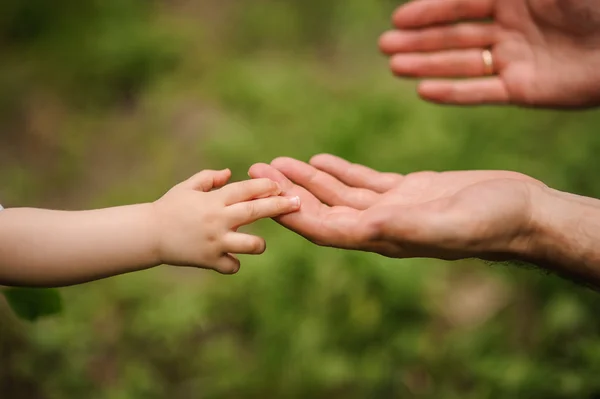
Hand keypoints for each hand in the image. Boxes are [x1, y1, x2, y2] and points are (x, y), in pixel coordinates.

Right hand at [152, 169, 299, 273]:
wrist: (148, 234)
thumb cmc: (169, 207)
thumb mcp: (187, 187)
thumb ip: (209, 178)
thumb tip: (230, 173)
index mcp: (214, 200)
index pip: (246, 189)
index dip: (266, 186)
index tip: (281, 186)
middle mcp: (218, 220)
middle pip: (255, 212)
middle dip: (279, 206)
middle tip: (297, 204)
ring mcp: (215, 242)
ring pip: (251, 245)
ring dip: (258, 243)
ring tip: (257, 242)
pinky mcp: (209, 260)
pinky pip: (232, 265)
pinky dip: (233, 263)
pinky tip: (229, 259)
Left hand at [249, 154, 545, 260]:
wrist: (522, 212)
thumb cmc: (491, 222)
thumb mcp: (448, 224)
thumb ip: (406, 228)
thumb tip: (363, 230)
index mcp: (384, 238)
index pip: (325, 229)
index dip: (291, 214)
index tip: (262, 196)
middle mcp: (381, 225)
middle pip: (323, 209)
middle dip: (288, 192)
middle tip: (256, 171)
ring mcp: (393, 207)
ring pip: (339, 193)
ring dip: (307, 179)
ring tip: (278, 162)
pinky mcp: (407, 190)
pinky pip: (363, 181)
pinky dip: (339, 171)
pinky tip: (320, 160)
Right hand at [379, 0, 599, 107]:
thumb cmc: (592, 2)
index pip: (460, 4)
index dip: (428, 11)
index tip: (397, 19)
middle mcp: (511, 27)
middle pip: (455, 34)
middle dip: (418, 39)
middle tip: (384, 47)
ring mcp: (515, 59)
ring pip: (461, 62)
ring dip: (427, 64)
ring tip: (394, 67)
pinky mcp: (523, 90)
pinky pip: (481, 93)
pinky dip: (453, 93)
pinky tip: (424, 91)